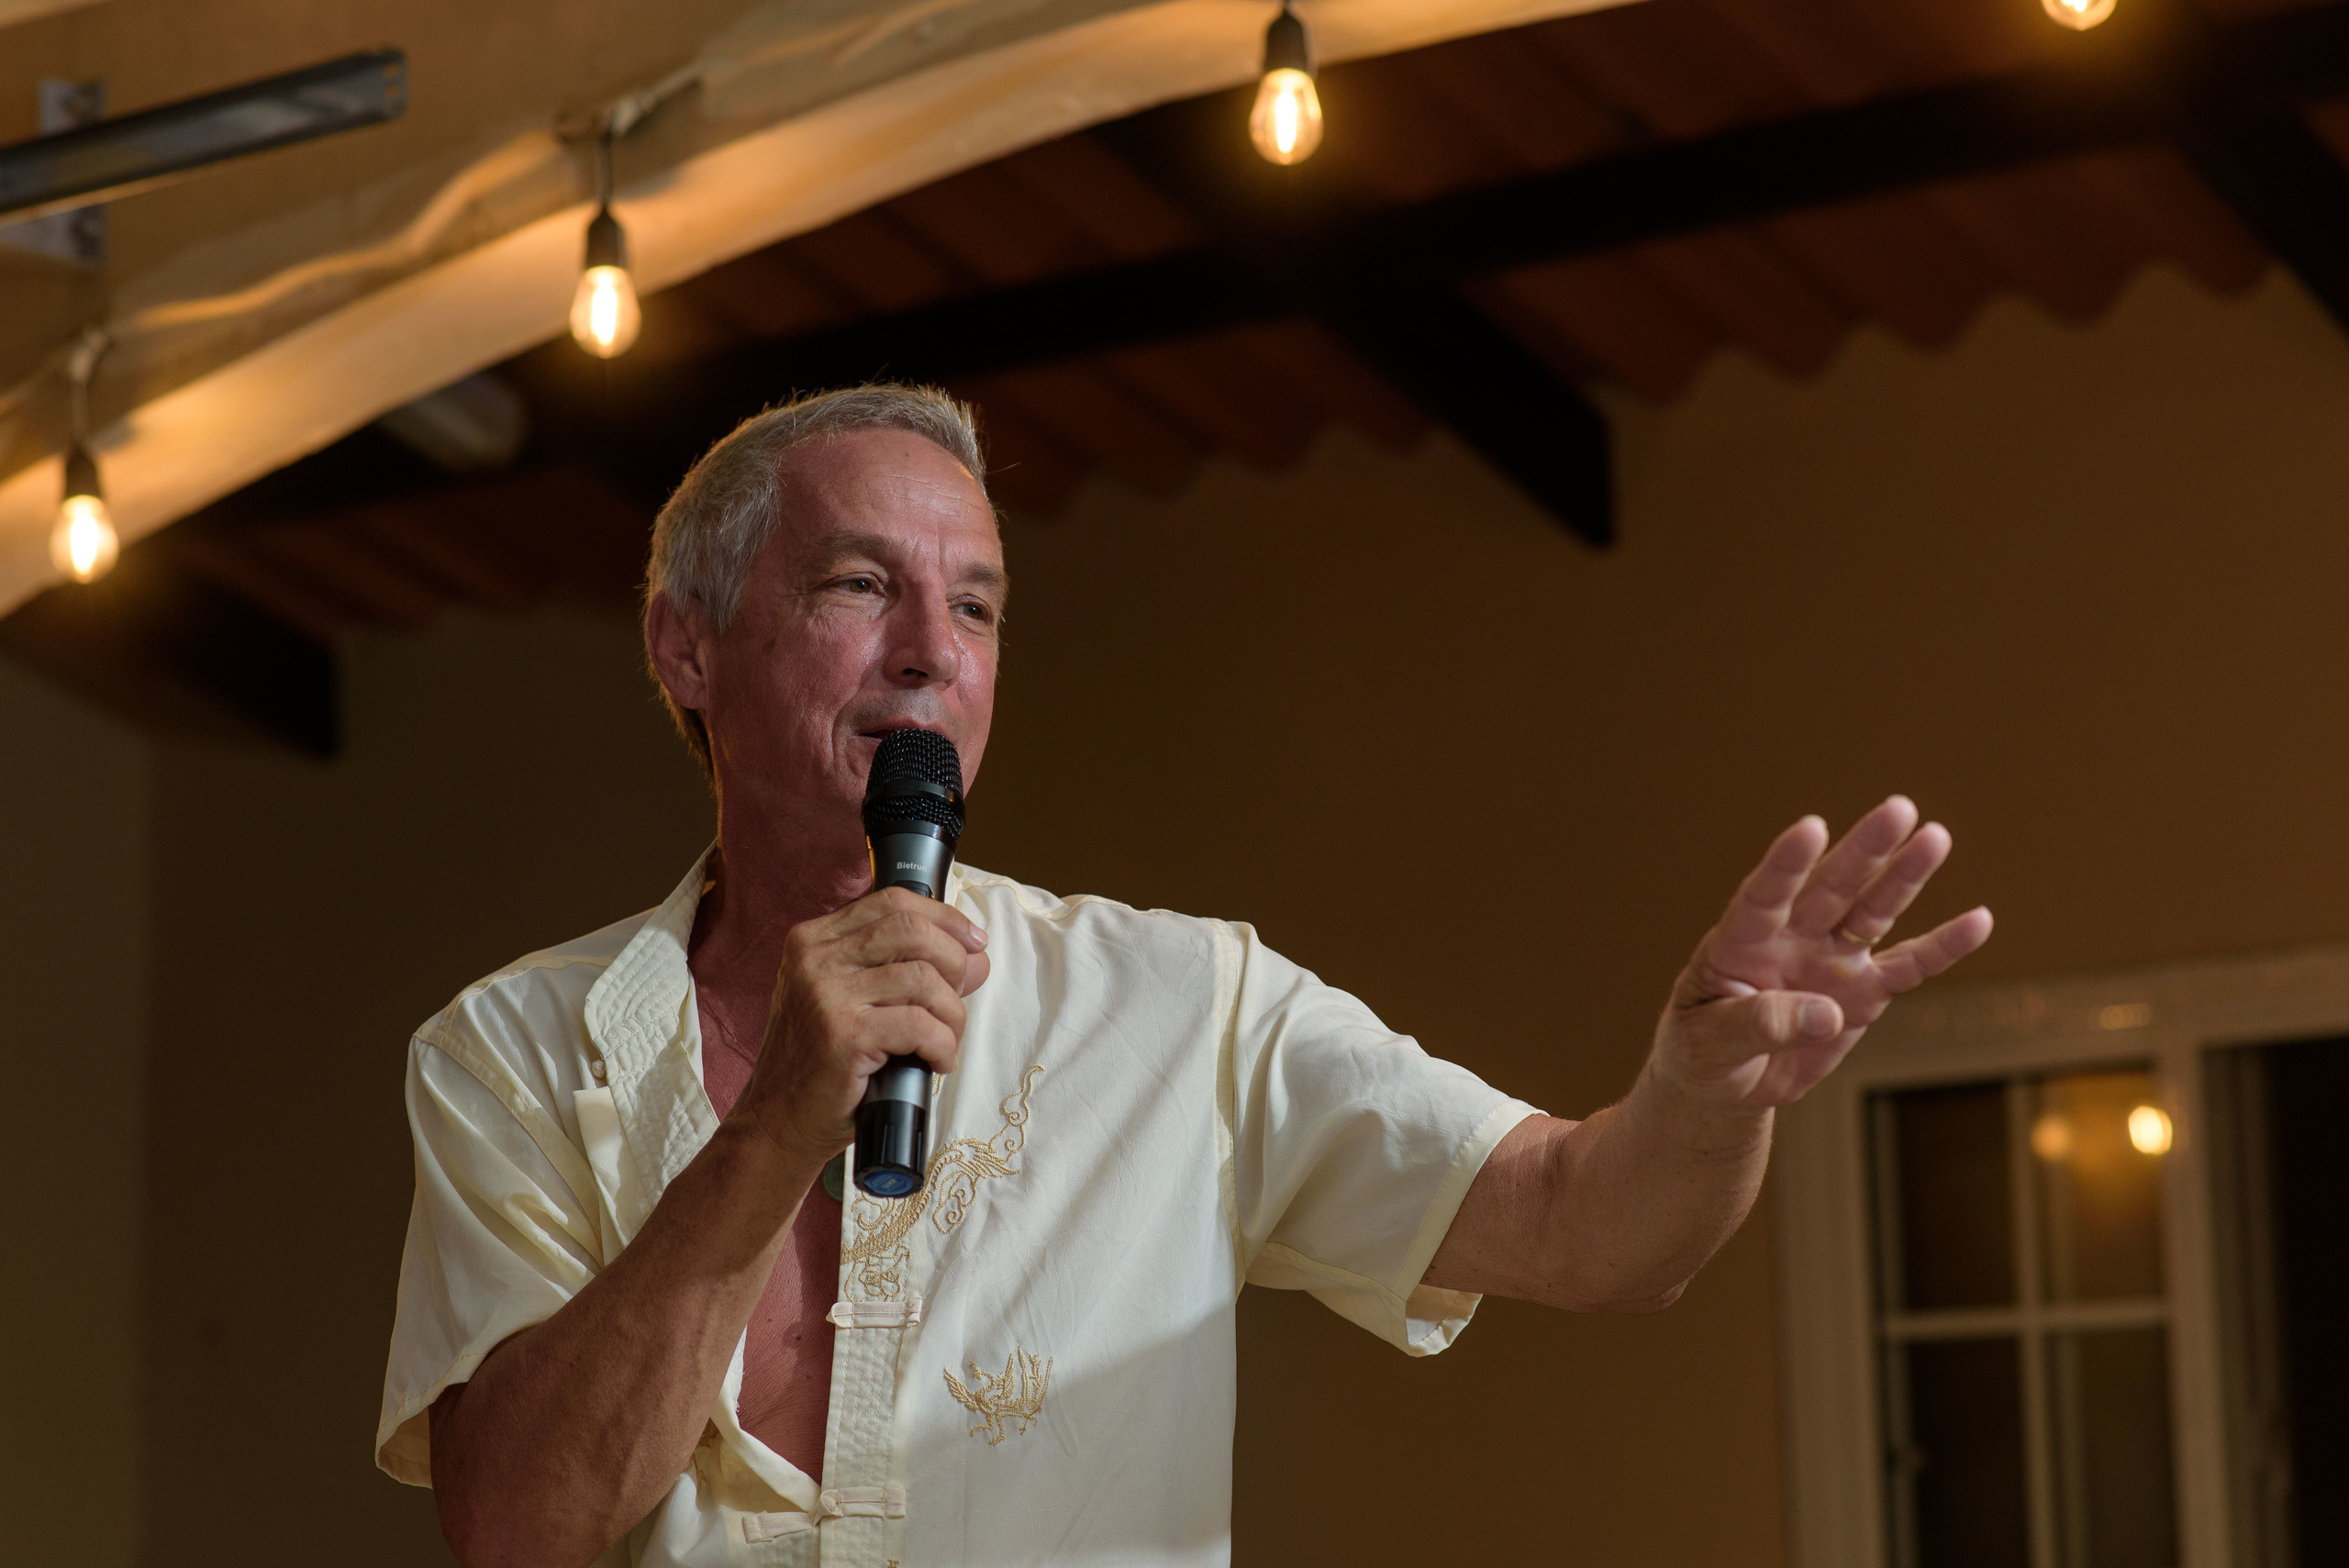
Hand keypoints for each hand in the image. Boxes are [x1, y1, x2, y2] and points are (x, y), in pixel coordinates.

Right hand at [728, 886, 990, 1162]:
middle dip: (955, 963)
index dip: (944, 918)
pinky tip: (937, 1062)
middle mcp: (814, 959)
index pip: (892, 902)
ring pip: (924, 979)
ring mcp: (825, 995)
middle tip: (958, 1001)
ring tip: (946, 1042)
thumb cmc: (821, 1065)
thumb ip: (907, 971)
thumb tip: (977, 957)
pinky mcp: (843, 1035)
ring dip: (952, 1015)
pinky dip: (943, 1046)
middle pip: (912, 930)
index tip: (974, 943)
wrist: (778, 1122)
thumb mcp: (855, 1003)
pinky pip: (921, 1025)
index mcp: (813, 941)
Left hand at [1653, 797, 1991, 1107]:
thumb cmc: (1703, 1051)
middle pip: (1831, 887)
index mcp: (1740, 941)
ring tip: (1935, 837)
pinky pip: (1909, 966)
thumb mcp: (1708, 1043)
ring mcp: (1831, 960)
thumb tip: (1826, 1012)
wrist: (1726, 1081)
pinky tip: (1979, 920)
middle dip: (1864, 850)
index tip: (1811, 828)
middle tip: (1898, 808)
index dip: (1786, 863)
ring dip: (1905, 876)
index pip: (1764, 894)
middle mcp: (1792, 937)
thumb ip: (1759, 1024)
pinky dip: (1943, 947)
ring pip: (1873, 911)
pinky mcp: (1864, 992)